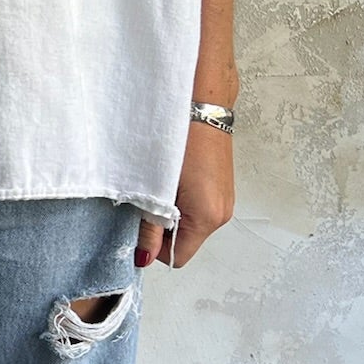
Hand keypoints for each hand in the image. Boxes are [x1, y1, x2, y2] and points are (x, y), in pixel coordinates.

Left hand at [135, 119, 233, 267]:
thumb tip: (144, 256)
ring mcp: (225, 202)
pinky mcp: (222, 189)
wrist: (202, 107)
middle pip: (185, 242)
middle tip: (146, 204)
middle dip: (162, 231)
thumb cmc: (181, 141)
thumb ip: (150, 227)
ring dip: (171, 215)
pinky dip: (182, 203)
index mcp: (206, 217)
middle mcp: (221, 214)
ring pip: (190, 225)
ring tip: (159, 188)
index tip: (138, 230)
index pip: (178, 256)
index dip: (154, 249)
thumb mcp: (157, 188)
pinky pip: (198, 209)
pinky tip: (172, 182)